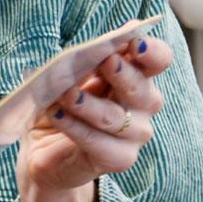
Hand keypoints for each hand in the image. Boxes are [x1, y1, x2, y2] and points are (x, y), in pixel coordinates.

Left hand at [16, 34, 173, 201]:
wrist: (44, 151)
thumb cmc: (60, 105)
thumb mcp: (66, 77)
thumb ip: (78, 62)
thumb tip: (83, 48)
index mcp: (135, 77)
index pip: (158, 61)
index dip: (152, 52)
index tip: (135, 42)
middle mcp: (142, 106)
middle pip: (144, 90)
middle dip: (124, 74)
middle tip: (105, 62)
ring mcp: (134, 135)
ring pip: (116, 117)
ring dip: (89, 104)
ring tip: (65, 94)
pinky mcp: (119, 159)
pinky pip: (99, 142)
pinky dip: (75, 127)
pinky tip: (57, 115)